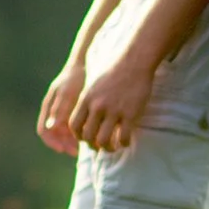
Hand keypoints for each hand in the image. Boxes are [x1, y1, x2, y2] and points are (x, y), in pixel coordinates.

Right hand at [38, 56, 87, 153]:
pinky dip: (80, 133)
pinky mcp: (74, 110)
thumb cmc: (76, 77)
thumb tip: (50, 128)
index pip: (44, 131)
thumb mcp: (68, 93)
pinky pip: (74, 127)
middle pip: (55, 135)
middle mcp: (54, 111)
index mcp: (49, 107)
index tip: (63, 150)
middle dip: (64, 145)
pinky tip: (91, 137)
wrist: (87, 64)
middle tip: (77, 152)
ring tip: (85, 146)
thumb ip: (60, 110)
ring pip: (65, 133)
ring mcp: (64, 111)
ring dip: (72, 141)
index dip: (52, 143)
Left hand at [69, 40, 157, 154]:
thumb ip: (88, 99)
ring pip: (104, 140)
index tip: (85, 138)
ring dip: (108, 148)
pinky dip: (124, 143)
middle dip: (92, 145)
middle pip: (88, 136)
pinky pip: (124, 137)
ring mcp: (114, 111)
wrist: (134, 60)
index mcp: (86, 99)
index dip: (78, 136)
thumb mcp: (93, 83)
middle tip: (99, 146)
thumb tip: (85, 112)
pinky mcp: (130, 114)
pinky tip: (126, 141)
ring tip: (113, 147)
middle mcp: (98, 106)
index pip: (74, 125)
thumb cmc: (114, 69)